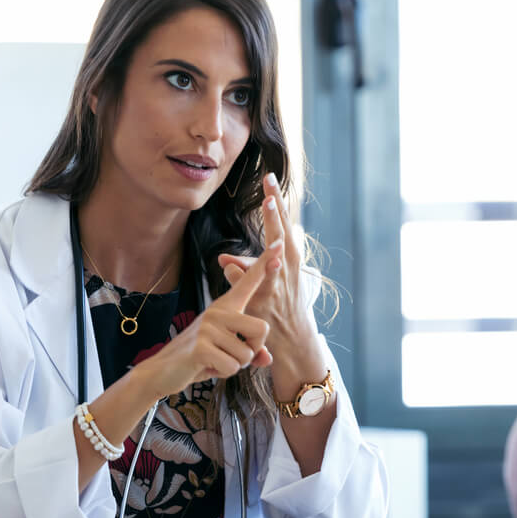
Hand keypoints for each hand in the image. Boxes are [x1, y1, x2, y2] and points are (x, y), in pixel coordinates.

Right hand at [135, 238, 282, 397]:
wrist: (164, 370)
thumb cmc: (201, 358)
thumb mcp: (229, 352)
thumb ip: (251, 352)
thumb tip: (268, 359)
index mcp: (226, 306)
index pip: (249, 280)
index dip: (265, 263)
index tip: (278, 243)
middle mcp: (219, 310)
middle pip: (262, 329)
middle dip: (252, 350)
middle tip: (231, 354)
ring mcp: (208, 326)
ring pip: (247, 354)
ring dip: (235, 365)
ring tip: (215, 360)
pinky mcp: (201, 346)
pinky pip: (232, 366)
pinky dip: (223, 373)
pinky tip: (207, 366)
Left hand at [216, 172, 321, 366]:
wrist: (292, 340)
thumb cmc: (280, 306)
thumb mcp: (267, 283)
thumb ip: (245, 269)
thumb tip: (224, 260)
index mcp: (288, 257)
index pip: (281, 224)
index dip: (275, 202)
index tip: (268, 177)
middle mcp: (287, 266)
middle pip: (281, 233)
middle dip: (275, 210)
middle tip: (269, 189)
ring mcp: (277, 283)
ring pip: (273, 256)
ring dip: (272, 237)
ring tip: (270, 215)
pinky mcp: (266, 301)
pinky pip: (253, 283)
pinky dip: (244, 273)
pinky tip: (232, 265)